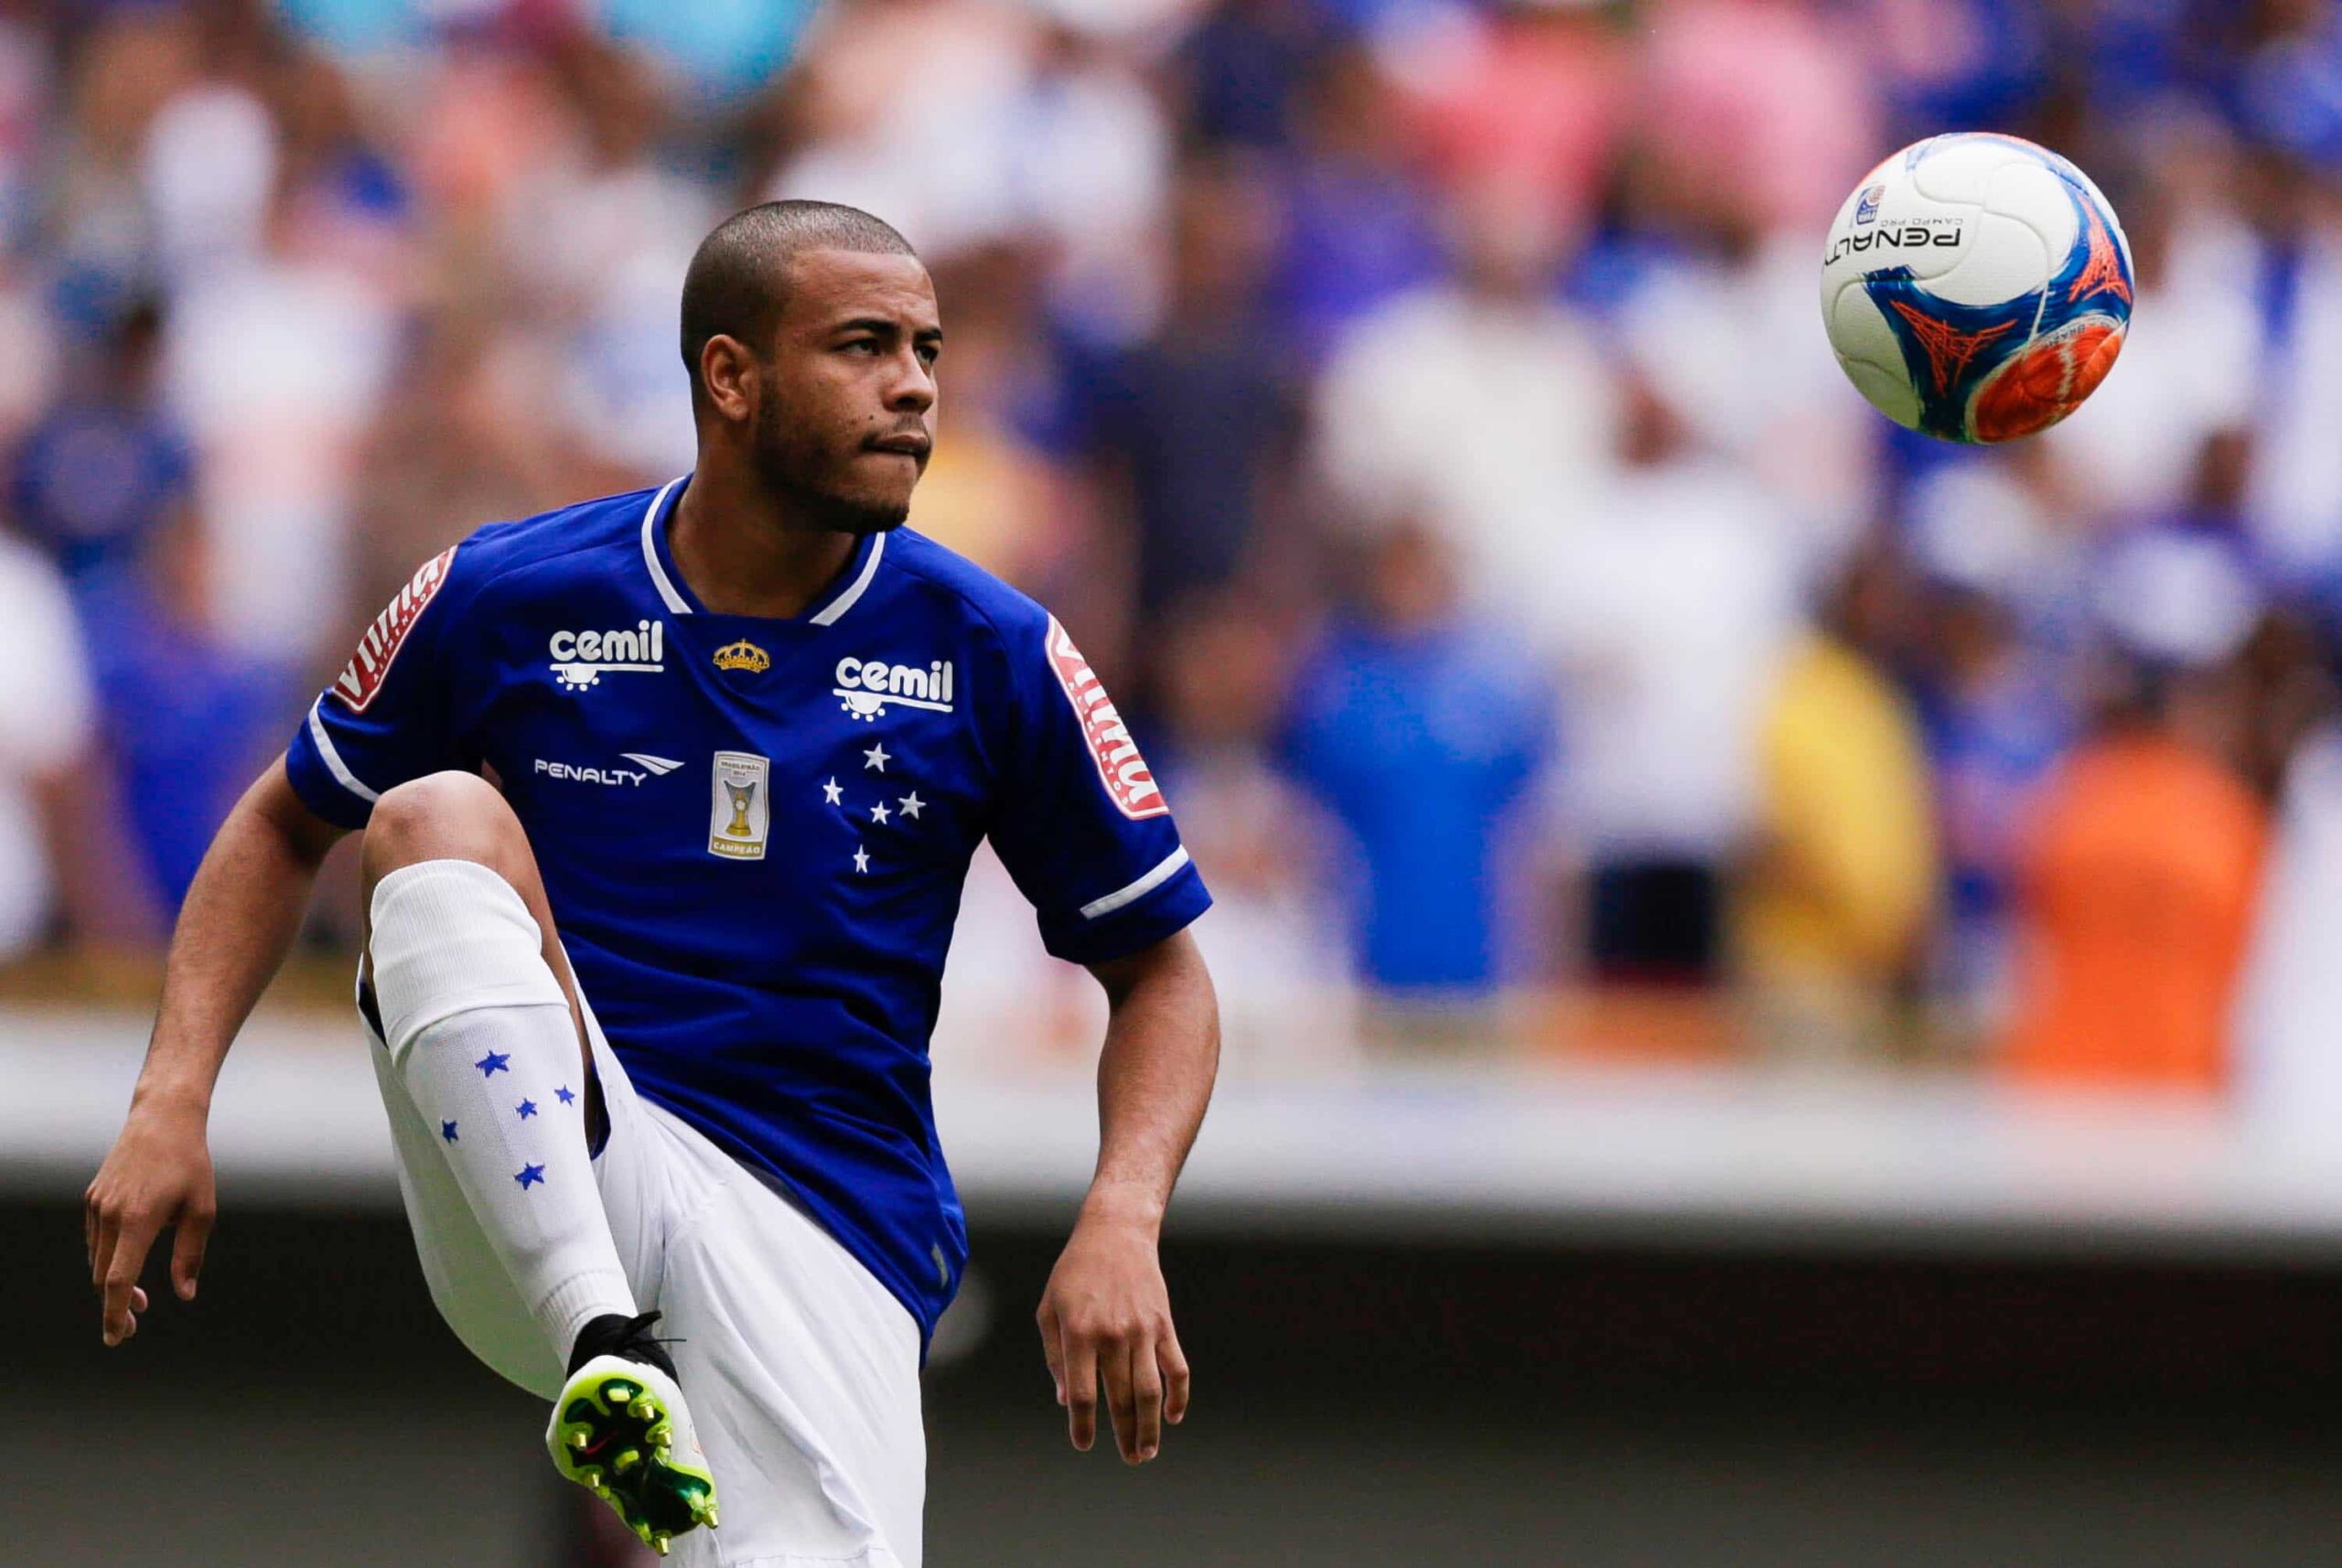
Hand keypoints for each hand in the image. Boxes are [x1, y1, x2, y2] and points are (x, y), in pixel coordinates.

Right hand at [84, 1096, 216, 1345]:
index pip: (118, 1279)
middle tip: (135, 1322)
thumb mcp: (202, 1210)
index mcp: (138, 1220)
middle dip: (116, 1304)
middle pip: (103, 1276)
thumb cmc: (190, 1164)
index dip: (115, 1313)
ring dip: (112, 1282)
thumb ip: (190, 1254)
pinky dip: (107, 1258)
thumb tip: (185, 1294)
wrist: (162, 1119)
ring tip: (138, 1297)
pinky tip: (127, 1259)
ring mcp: (96, 1205)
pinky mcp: (92, 1198)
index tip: (117, 1337)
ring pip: (96, 1260)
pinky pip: (94, 1240)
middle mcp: (109, 1214)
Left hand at [1035, 1205, 1189, 1463]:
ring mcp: (1142, 1331)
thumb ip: (1054, 1356)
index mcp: (1079, 1333)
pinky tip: (1173, 1416)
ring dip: (1151, 1427)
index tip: (1084, 1444)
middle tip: (1128, 1459)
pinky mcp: (1163, 1325)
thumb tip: (1066, 1399)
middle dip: (1124, 1435)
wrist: (1115, 1232)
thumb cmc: (1074, 1272)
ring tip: (1147, 1451)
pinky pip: (1176, 1367)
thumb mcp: (1049, 1309)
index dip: (1083, 1425)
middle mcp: (1112, 1335)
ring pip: (1150, 1391)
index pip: (1083, 1393)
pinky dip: (1178, 1395)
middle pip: (1121, 1400)